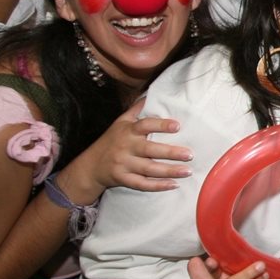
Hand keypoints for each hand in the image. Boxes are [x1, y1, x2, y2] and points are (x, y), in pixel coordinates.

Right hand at [63, 99, 191, 201]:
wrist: (90, 166)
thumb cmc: (111, 140)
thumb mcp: (120, 122)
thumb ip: (137, 109)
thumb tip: (152, 92)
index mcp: (128, 131)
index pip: (145, 125)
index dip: (161, 125)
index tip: (177, 126)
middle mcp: (126, 147)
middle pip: (150, 150)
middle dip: (170, 153)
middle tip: (190, 154)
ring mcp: (123, 164)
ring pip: (149, 169)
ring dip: (169, 171)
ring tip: (188, 171)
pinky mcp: (122, 179)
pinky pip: (141, 184)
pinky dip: (157, 186)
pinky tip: (173, 185)